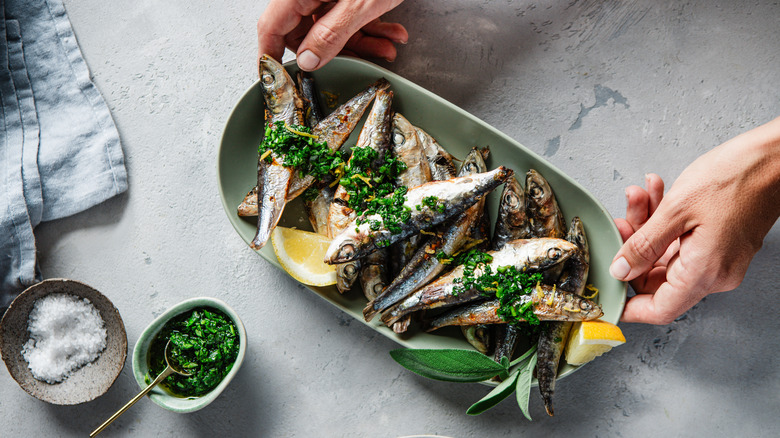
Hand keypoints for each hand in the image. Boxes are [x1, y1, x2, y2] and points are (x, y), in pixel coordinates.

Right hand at [257, 0, 407, 70]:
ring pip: (332, 29)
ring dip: (362, 43)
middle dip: (335, 53)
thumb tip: (308, 60)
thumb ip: (331, 34)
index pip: (273, 28)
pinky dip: (371, 28)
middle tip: (354, 62)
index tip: (277, 80)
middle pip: (305, 33)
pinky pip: (349, 17)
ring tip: (386, 49)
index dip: (272, 57)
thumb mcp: (359, 4)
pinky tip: (391, 34)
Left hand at [612, 117, 779, 323]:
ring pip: (667, 253)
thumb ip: (643, 245)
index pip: (659, 309)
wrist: (775, 157)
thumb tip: (620, 271)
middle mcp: (714, 273)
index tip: (606, 294)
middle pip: (657, 277)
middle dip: (633, 248)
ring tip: (639, 194)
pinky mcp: (720, 242)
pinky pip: (683, 241)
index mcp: (704, 273)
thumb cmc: (736, 178)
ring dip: (647, 226)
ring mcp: (719, 258)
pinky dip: (665, 221)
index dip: (629, 305)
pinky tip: (656, 193)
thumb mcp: (676, 211)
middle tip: (619, 221)